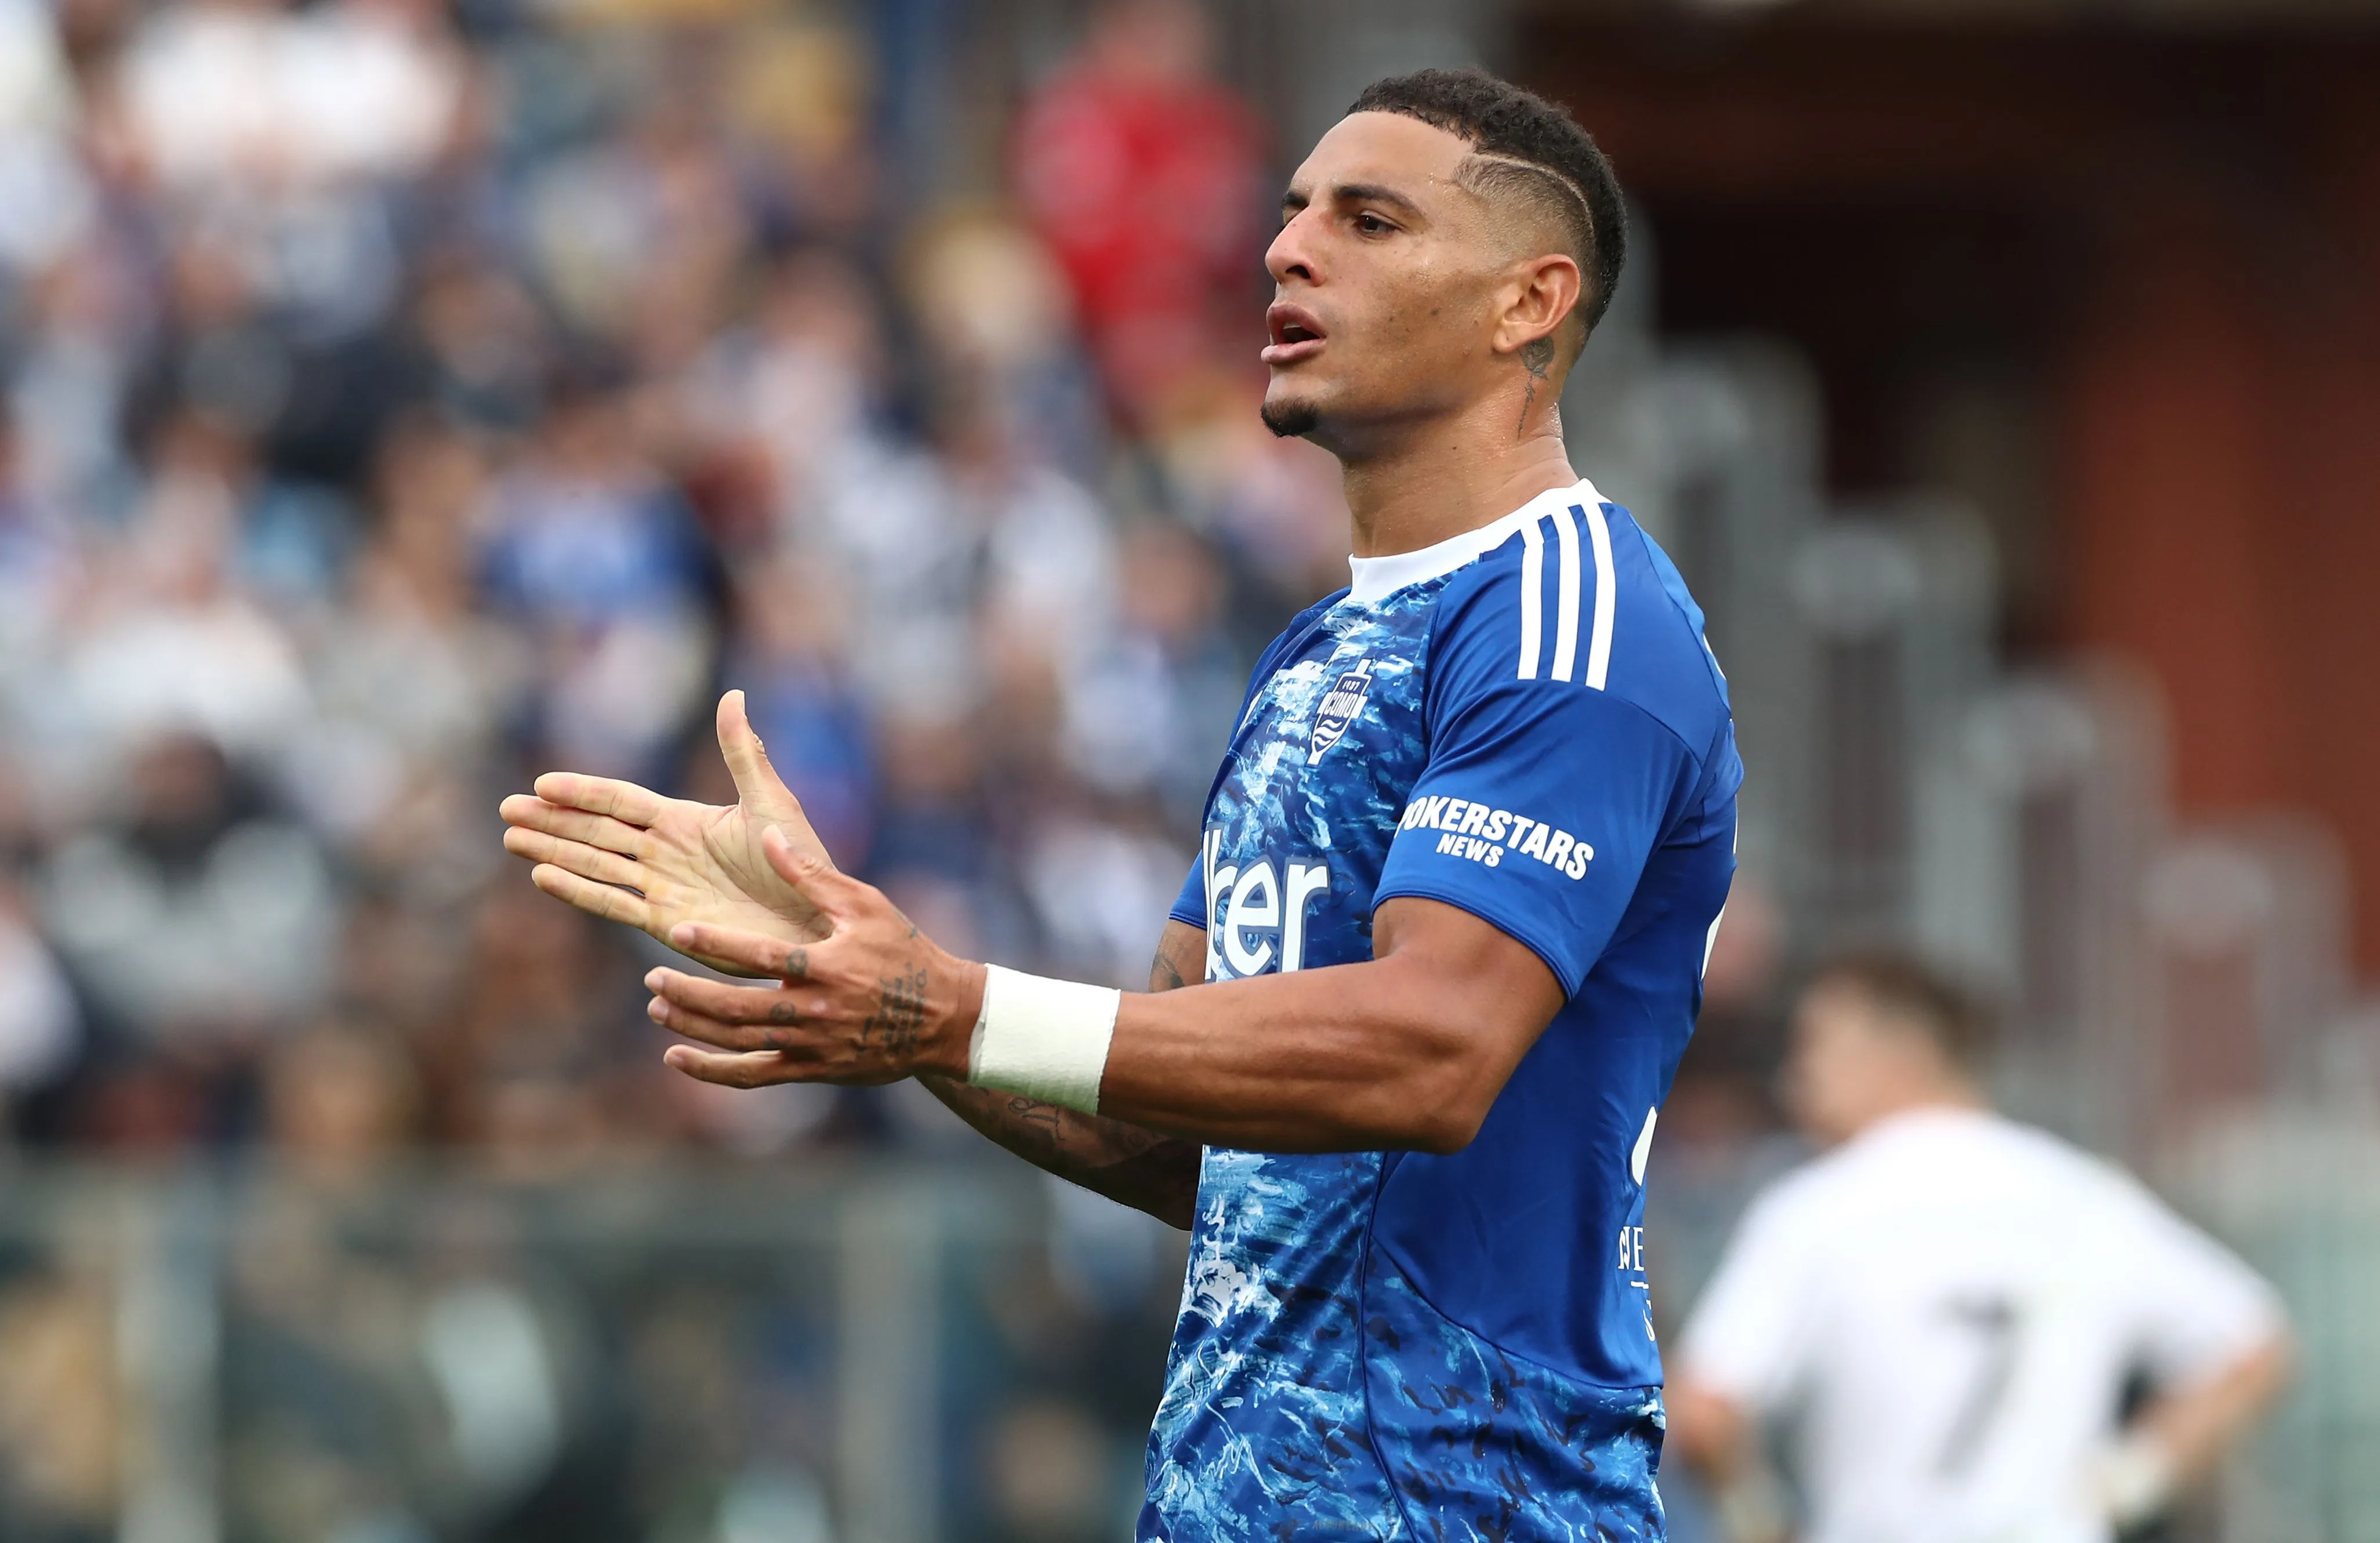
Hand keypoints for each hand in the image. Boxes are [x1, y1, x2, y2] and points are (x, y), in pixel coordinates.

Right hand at [499, 690, 835, 974]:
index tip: (541, 781)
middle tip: (506, 808)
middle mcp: (665, 853)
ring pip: (595, 864)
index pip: (620, 801)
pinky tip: (543, 876)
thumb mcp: (769, 800)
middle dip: (552, 819)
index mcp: (685, 821)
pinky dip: (578, 890)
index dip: (582, 791)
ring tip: (511, 838)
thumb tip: (733, 695)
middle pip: (596, 831)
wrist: (814, 920)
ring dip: (553, 851)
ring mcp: (661, 888)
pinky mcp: (665, 922)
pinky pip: (613, 902)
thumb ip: (742, 752)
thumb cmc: (798, 860)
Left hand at [642, 826, 985, 1088]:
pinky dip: (712, 1071)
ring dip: (692, 1028)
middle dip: (689, 995)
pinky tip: (678, 1059)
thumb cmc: (905, 952)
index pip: (760, 956)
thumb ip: (811, 875)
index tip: (677, 932)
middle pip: (737, 1008)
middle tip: (651, 979)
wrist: (943, 1018)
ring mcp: (812, 1045)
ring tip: (657, 1010)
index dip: (716, 945)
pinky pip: (753, 1076)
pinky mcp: (812, 1070)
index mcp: (826, 966)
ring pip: (738, 1043)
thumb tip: (769, 835)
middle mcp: (814, 1010)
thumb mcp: (866, 904)